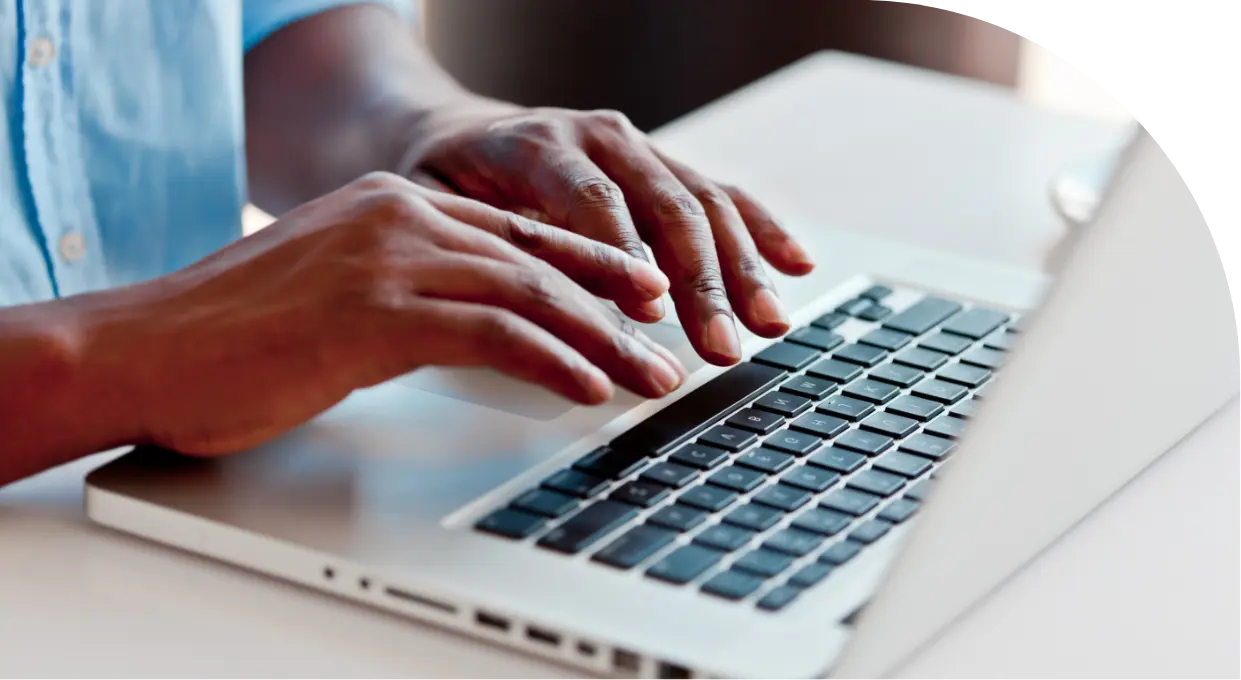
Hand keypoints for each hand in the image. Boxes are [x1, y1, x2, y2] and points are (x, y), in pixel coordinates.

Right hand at [79, 173, 685, 455]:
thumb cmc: (233, 331)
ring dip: (601, 341)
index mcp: (394, 202)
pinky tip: (587, 388)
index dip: (590, 262)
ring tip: (650, 378)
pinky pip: (490, 332)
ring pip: (529, 292)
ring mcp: (387, 258)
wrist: (146, 347)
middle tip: (669, 343)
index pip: (518, 230)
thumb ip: (406, 288)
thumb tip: (473, 323)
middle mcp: (400, 216)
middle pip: (540, 258)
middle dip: (615, 307)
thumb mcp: (336, 287)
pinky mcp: (373, 312)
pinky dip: (549, 361)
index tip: (642, 294)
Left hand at [396, 99, 815, 364]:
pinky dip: (761, 228)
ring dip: (743, 266)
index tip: (655, 309)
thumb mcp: (437, 209)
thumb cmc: (440, 180)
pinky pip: (721, 193)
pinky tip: (796, 262)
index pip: (594, 202)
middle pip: (666, 206)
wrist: (451, 132)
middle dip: (703, 281)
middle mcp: (598, 137)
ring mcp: (636, 149)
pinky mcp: (660, 166)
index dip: (627, 256)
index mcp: (538, 144)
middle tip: (724, 343)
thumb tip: (531, 315)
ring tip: (770, 322)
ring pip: (704, 202)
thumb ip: (486, 249)